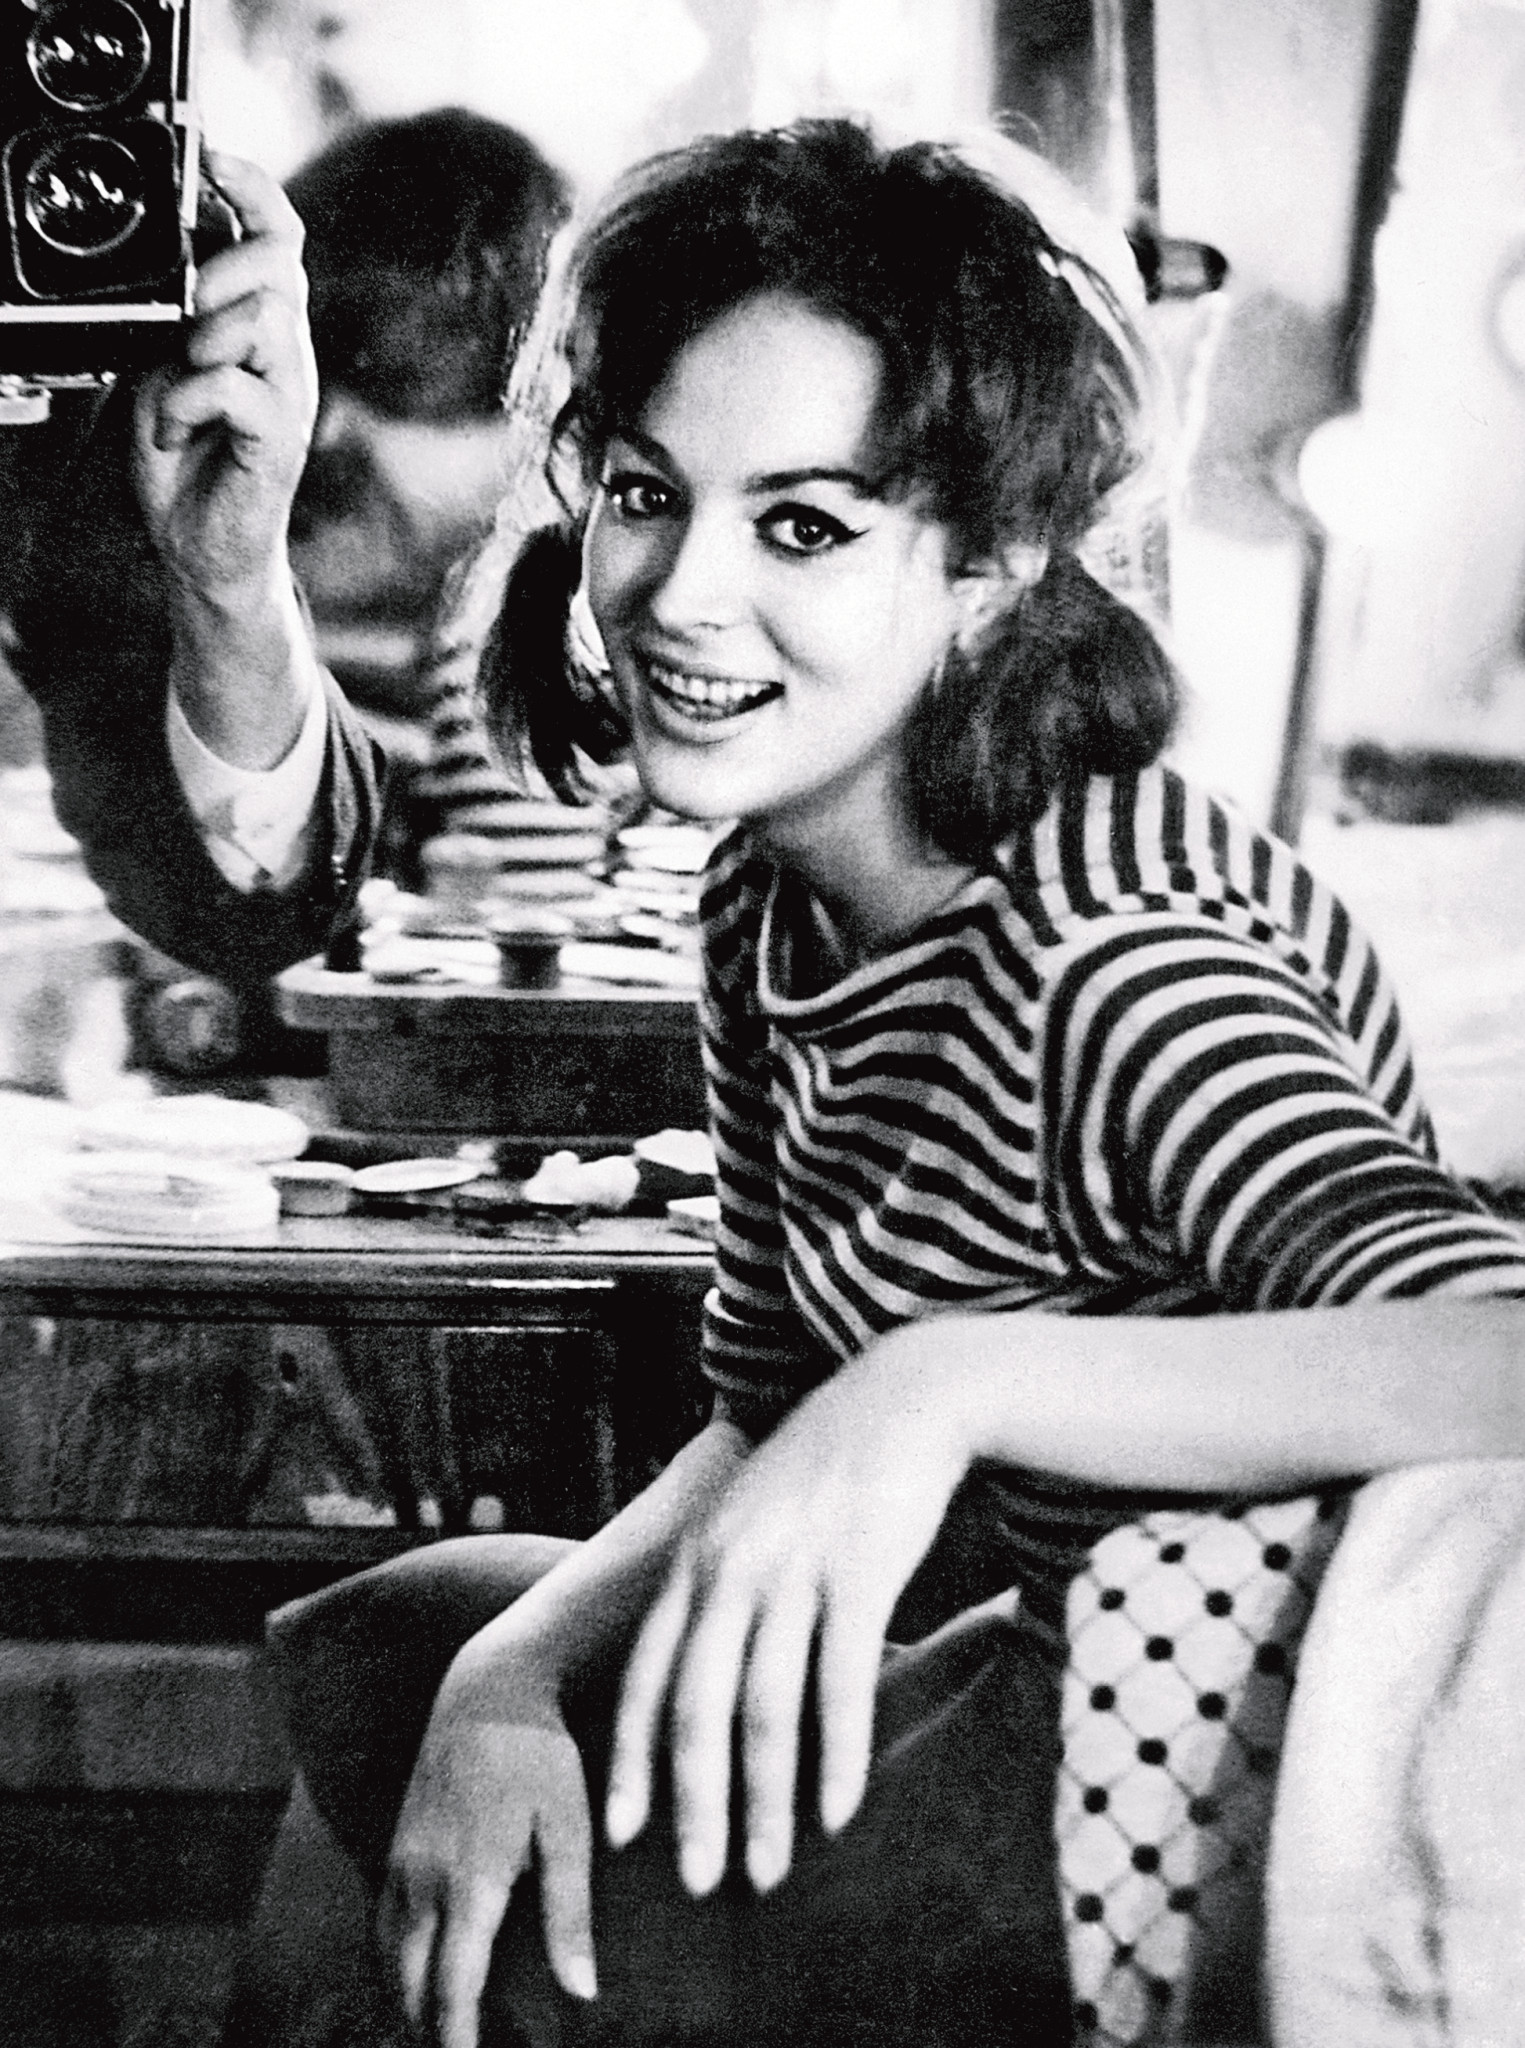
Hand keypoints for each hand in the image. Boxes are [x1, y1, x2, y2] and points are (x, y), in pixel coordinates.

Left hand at [133, 149, 317, 610]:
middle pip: (284, 264)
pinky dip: (186, 403)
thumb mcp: (162, 361)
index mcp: (260, 322)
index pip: (279, 234)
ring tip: (177, 378)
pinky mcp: (279, 441)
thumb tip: (168, 254)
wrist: (202, 546)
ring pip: (265, 320)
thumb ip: (174, 310)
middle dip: (227, 265)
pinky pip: (236, 389)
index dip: (252, 187)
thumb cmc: (187, 455)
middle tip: (187, 305)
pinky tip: (172, 428)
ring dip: (204, 341)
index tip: (211, 157)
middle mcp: (286, 352)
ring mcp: (289, 395)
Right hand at [378, 1652, 596, 2047]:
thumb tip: (584, 1992)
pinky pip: (381, 1926)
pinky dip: (393, 1964)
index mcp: (470, 1882)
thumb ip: (571, 1912)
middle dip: (428, 2029)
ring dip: (408, 2000)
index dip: (457, 2039)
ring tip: (437, 2032)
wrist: (485, 1690)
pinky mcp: (395, 1847)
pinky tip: (415, 1979)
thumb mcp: (568, 1827)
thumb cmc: (540, 1757)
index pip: (452, 1987)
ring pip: (387, 1959)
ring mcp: (401, 1863)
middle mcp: (422, 1880)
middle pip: (409, 1984)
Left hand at [604, 1347, 967, 1896]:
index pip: (647, 1677)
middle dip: (692, 1807)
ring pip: (764, 1711)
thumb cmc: (825, 1466)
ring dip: (764, 1804)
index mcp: (696, 1560)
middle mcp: (731, 1570)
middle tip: (697, 1884)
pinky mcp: (859, 1576)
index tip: (622, 1835)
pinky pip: (841, 1685)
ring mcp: (793, 1572)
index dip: (633, 1760)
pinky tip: (838, 1813)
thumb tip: (691, 1661)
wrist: (902, 1399)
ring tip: (770, 1872)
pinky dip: (837, 1757)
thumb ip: (715, 1577)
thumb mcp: (746, 1513)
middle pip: (695, 1709)